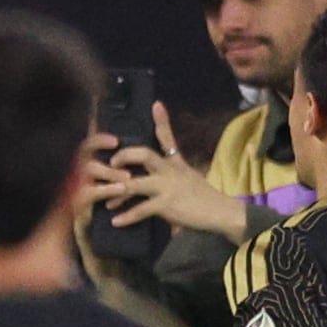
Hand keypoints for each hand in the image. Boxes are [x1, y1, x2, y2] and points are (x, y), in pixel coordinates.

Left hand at [99, 105, 250, 241]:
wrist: (220, 211)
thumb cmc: (203, 196)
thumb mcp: (189, 175)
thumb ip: (173, 169)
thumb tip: (157, 171)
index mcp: (175, 163)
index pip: (167, 137)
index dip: (162, 120)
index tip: (155, 105)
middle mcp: (169, 171)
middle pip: (144, 154)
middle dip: (124, 156)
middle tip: (112, 163)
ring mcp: (167, 186)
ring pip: (135, 184)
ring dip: (117, 191)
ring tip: (106, 200)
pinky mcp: (166, 204)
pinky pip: (141, 209)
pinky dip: (127, 216)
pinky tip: (116, 221)